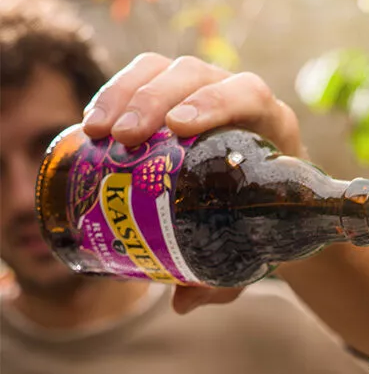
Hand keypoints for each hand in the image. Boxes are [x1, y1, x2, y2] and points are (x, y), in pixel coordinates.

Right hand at [81, 53, 302, 314]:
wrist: (271, 207)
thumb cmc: (265, 226)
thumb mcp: (254, 253)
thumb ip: (226, 279)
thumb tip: (181, 303)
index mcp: (270, 127)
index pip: (247, 94)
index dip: (213, 103)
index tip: (179, 128)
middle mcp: (237, 97)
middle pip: (194, 76)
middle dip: (153, 101)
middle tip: (123, 139)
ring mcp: (203, 90)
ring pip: (162, 70)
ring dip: (124, 94)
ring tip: (98, 132)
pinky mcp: (173, 94)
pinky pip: (142, 79)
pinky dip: (114, 95)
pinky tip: (92, 126)